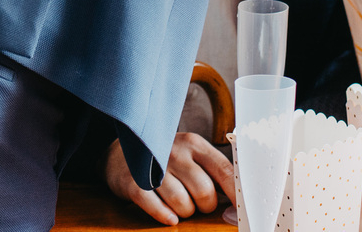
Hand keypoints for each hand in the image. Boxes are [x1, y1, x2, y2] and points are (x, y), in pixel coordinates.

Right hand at [105, 134, 234, 225]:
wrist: (120, 154)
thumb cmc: (165, 160)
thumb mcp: (190, 155)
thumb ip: (213, 172)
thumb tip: (237, 200)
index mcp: (195, 144)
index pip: (224, 170)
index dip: (236, 194)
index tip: (241, 210)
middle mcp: (176, 152)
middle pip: (204, 191)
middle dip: (204, 206)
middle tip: (196, 202)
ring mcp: (154, 167)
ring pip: (182, 204)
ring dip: (184, 212)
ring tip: (178, 203)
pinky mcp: (134, 182)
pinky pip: (157, 208)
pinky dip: (165, 216)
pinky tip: (168, 216)